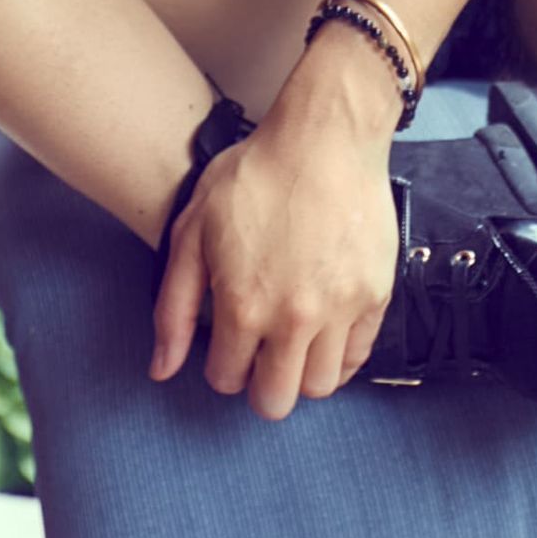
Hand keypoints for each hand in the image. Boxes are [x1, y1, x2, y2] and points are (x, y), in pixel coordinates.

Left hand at [149, 105, 399, 421]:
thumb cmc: (256, 174)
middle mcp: (294, 319)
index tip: (228, 341)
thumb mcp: (193, 229)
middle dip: (259, 385)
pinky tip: (324, 330)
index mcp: (243, 305)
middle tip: (259, 352)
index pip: (226, 379)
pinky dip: (340, 355)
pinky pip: (358, 357)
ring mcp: (340, 309)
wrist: (327, 136)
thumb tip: (161, 370)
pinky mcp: (375, 295)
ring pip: (320, 387)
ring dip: (301, 373)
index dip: (221, 365)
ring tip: (293, 342)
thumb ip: (173, 307)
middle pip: (275, 401)